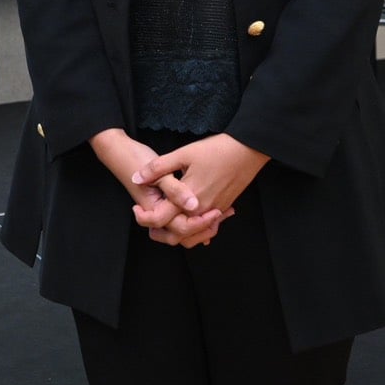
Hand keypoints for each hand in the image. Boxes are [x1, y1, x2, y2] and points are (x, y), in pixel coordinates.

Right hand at [89, 128, 225, 244]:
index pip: (180, 228)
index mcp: (155, 208)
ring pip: (182, 231)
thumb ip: (175, 190)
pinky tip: (211, 209)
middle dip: (203, 230)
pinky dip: (196, 219)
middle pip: (181, 236)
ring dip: (201, 227)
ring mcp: (159, 209)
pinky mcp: (162, 204)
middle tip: (220, 215)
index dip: (199, 224)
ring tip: (221, 214)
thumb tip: (193, 205)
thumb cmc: (137, 159)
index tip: (215, 211)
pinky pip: (181, 219)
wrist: (119, 152)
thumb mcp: (159, 171)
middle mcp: (157, 213)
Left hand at [131, 133, 268, 243]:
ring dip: (178, 234)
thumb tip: (136, 178)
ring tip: (164, 221)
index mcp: (188, 199)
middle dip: (159, 233)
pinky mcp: (223, 208)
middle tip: (146, 220)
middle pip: (176, 235)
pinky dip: (195, 228)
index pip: (160, 219)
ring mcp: (215, 211)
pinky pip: (207, 227)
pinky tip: (187, 217)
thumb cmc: (216, 150)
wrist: (249, 150)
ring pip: (193, 235)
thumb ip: (158, 168)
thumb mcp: (183, 154)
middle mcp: (202, 211)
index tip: (136, 208)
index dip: (143, 217)